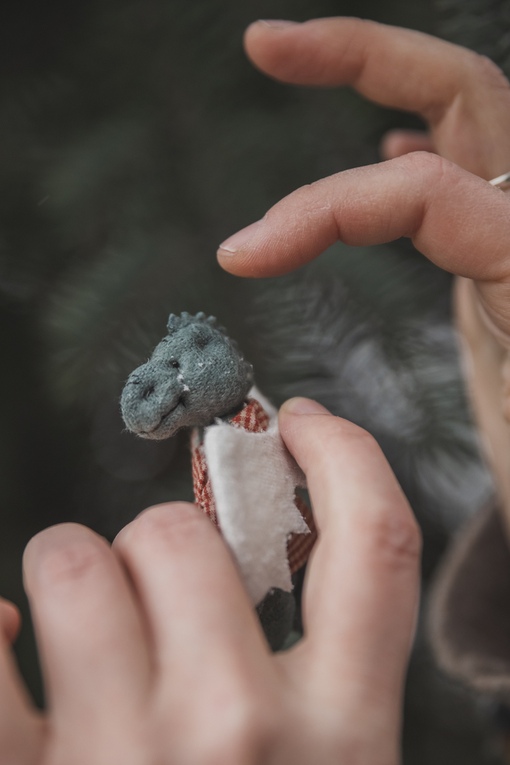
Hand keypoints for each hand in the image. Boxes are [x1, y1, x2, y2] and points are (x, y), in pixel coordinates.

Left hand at [2, 399, 419, 763]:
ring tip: (76, 637)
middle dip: (155, 541)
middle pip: (179, 534)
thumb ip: (312, 680)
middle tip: (151, 592)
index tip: (298, 421)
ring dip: (68, 574)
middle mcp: (239, 739)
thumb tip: (217, 555)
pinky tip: (3, 642)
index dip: (344, 456)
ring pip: (71, 562)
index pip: (377, 545)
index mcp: (341, 739)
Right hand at [217, 17, 509, 528]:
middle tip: (267, 46)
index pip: (424, 194)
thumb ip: (508, 381)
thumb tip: (386, 359)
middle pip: (461, 95)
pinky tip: (392, 148)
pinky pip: (467, 173)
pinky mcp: (504, 262)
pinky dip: (420, 144)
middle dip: (359, 57)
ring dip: (383, 79)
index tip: (242, 256)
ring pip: (464, 120)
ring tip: (302, 62)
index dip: (322, 210)